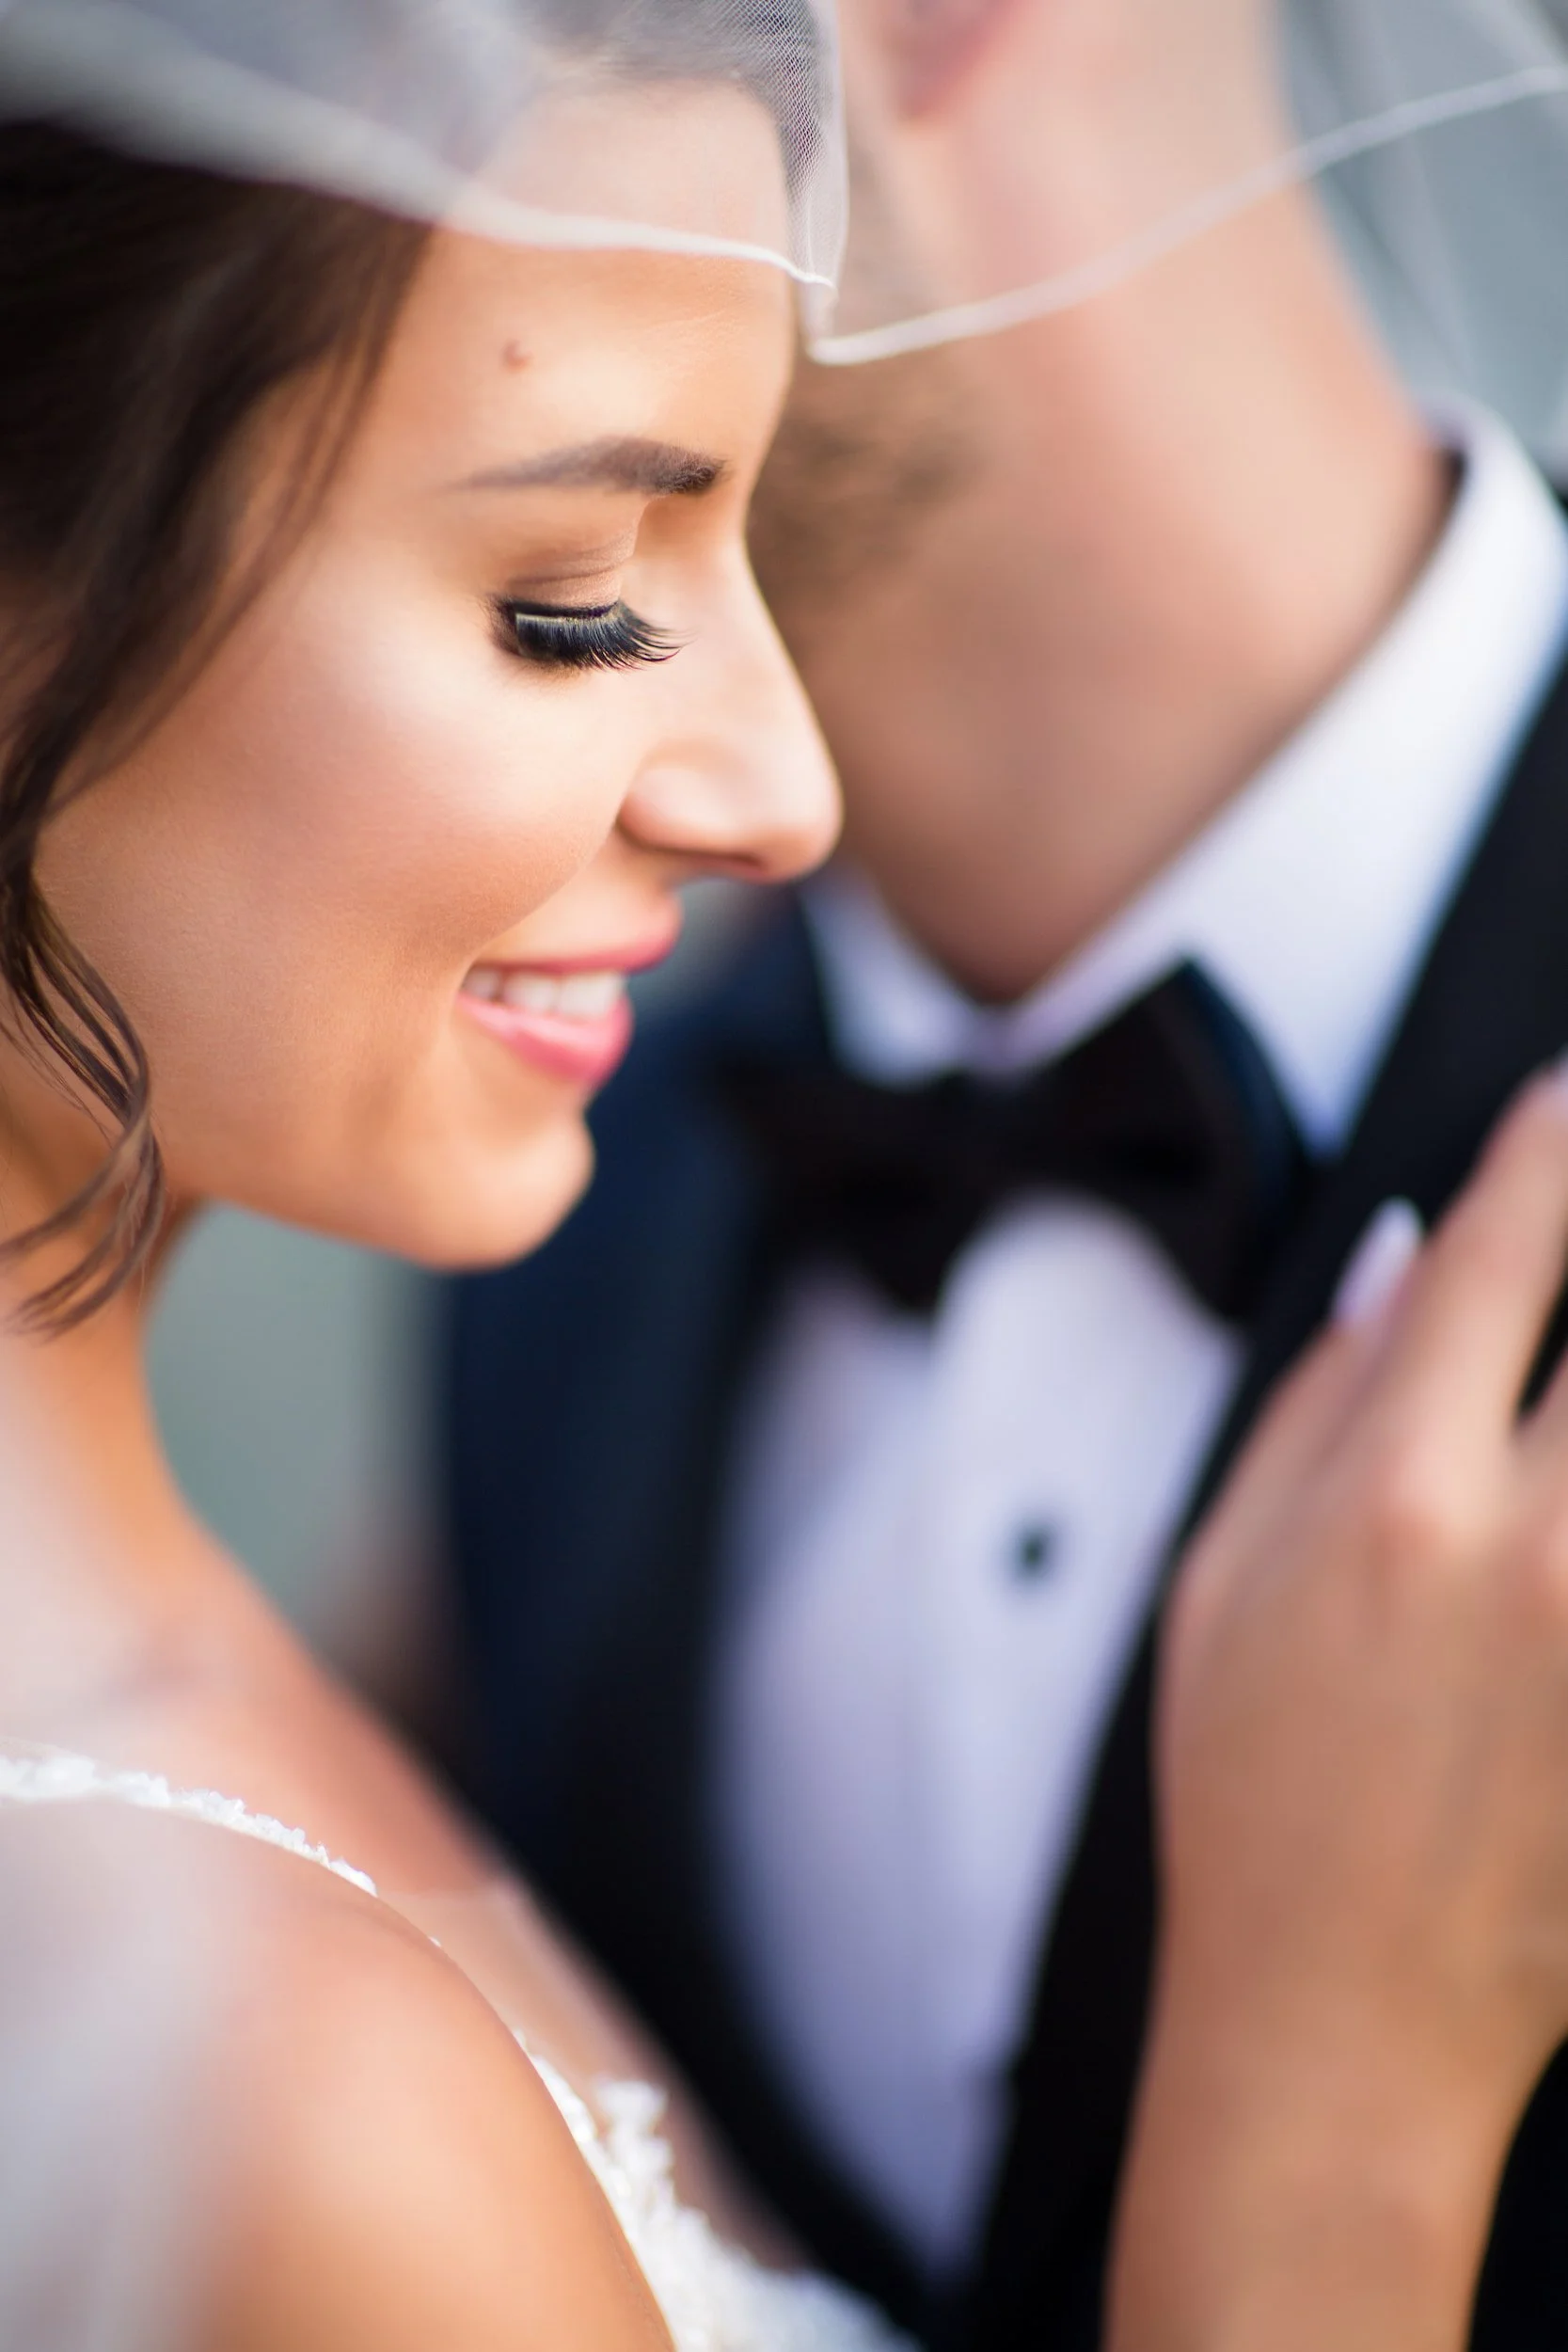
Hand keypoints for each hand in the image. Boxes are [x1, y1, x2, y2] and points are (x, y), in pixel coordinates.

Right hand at [1111, 1064, 1567, 2351]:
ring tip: (1566, 1412)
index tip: (1564, 1095)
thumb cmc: (1258, 1804)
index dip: (1553, 1138)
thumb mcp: (1222, 1576)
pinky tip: (1565, 1486)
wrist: (1347, 2029)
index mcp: (1394, 1496)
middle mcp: (1539, 1546)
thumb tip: (1417, 1256)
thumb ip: (1323, 1398)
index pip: (1509, 1245)